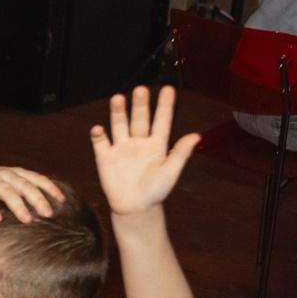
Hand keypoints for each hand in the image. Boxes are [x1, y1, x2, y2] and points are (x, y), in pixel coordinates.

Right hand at [0, 164, 63, 221]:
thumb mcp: (9, 183)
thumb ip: (24, 190)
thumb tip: (46, 209)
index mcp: (18, 173)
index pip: (38, 179)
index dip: (51, 189)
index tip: (62, 201)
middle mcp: (7, 174)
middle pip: (26, 186)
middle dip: (38, 200)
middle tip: (48, 214)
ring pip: (8, 192)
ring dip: (18, 206)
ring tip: (27, 220)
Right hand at [90, 86, 199, 216]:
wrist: (135, 208)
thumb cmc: (156, 191)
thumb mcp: (171, 171)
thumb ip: (181, 153)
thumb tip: (197, 135)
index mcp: (156, 144)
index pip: (162, 121)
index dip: (165, 105)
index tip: (168, 89)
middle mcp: (138, 141)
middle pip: (139, 119)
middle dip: (140, 104)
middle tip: (141, 90)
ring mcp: (121, 148)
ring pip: (120, 125)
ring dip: (118, 113)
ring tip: (118, 98)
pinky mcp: (105, 157)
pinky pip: (101, 143)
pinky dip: (98, 136)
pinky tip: (99, 129)